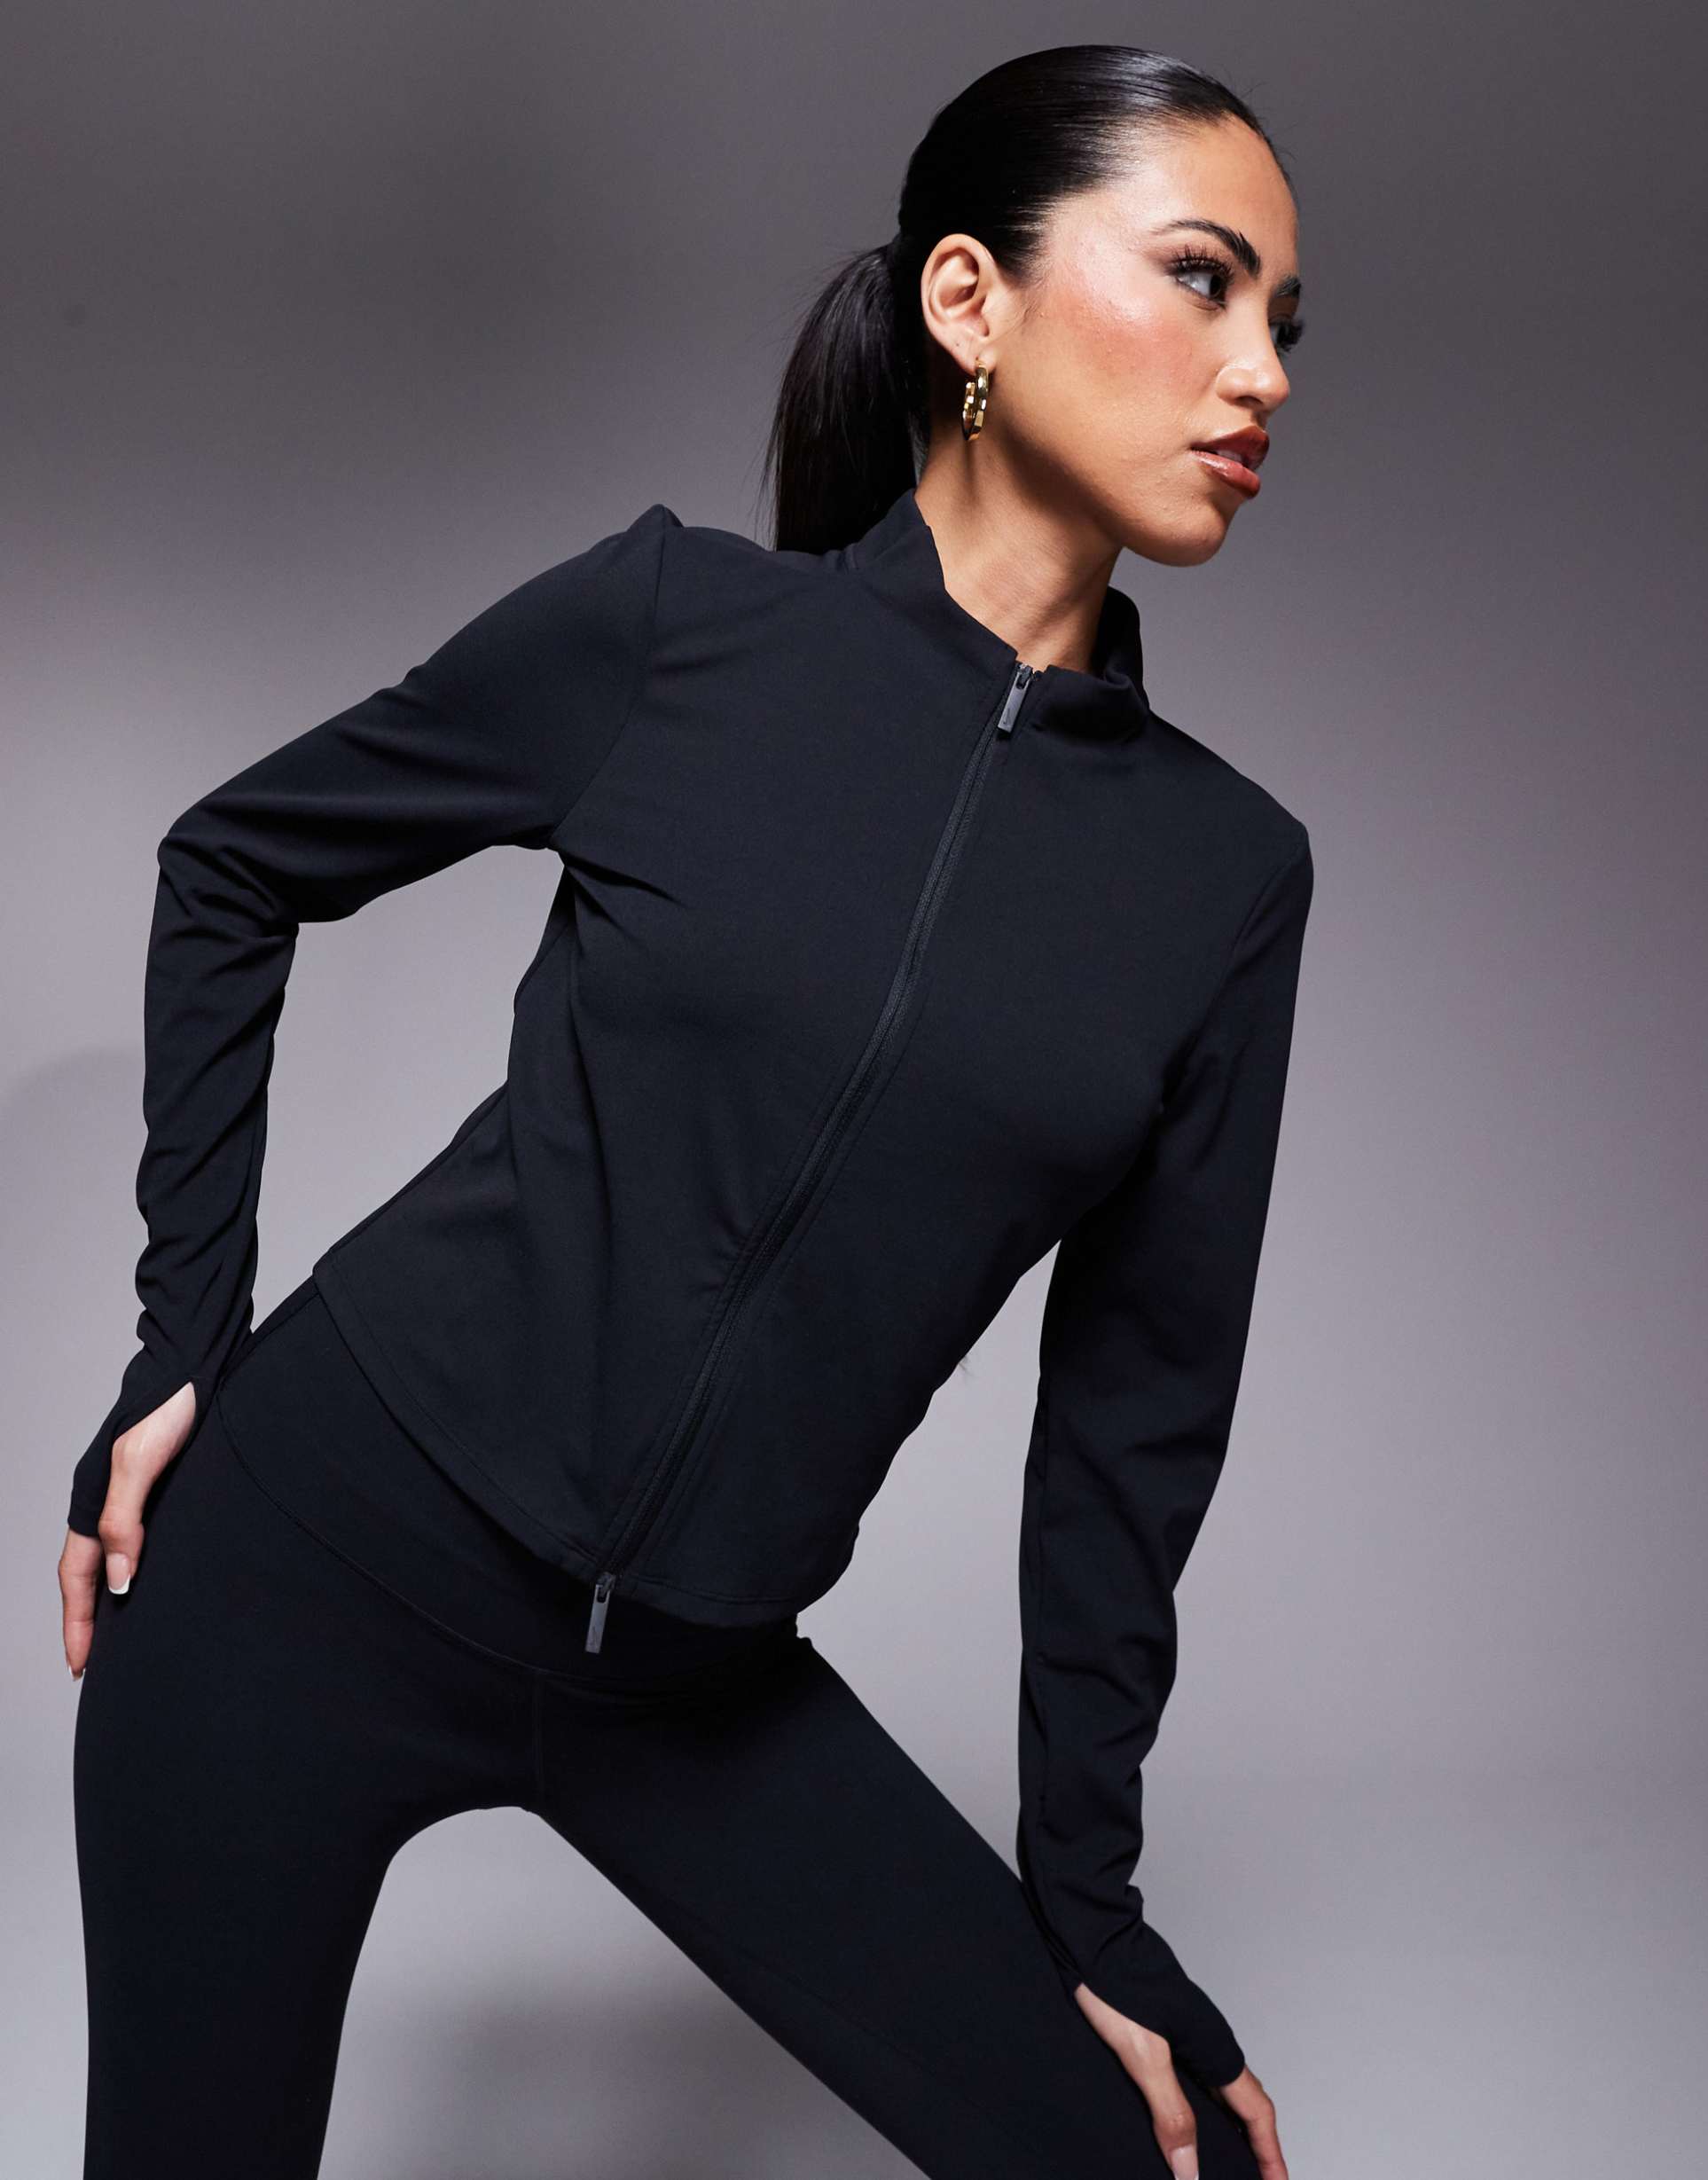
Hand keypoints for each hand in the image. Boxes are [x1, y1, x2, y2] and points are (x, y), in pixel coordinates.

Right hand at [61, 1380, 196, 1678]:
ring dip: (117, 1596)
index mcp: (93, 1501)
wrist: (201, 1362)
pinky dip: (145, 1568)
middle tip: (96, 1665)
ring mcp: (139, 1495)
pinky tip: (162, 1582)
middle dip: (91, 1618)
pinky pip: (147, 1540)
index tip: (80, 1665)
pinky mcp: (171, 1486)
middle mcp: (111, 1502)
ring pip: (118, 1557)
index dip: (78, 1621)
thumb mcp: (140, 1463)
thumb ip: (125, 1519)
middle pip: (93, 1573)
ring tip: (127, 1635)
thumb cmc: (171, 1407)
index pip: (79, 1577)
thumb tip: (120, 1583)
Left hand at [1073, 1981, 1287, 2179]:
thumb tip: (1190, 2172)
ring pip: (1219, 2091)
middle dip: (1256, 2146)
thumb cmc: (1115, 1985)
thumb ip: (1170, 2113)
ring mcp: (1188, 2034)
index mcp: (1214, 2048)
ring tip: (1221, 2162)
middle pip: (1245, 2104)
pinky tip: (1178, 2122)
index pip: (1257, 2112)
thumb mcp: (1142, 2056)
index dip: (1270, 2153)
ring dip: (1229, 2128)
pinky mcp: (1164, 2031)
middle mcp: (1209, 2041)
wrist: (1089, 1936)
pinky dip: (1199, 2109)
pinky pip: (1195, 2079)